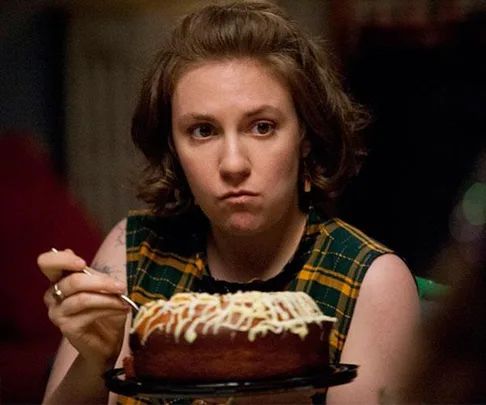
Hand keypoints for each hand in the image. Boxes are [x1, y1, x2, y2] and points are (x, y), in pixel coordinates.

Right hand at [38, 249, 128, 368]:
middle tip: (121, 286)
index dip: (62, 260)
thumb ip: (92, 274)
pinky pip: (89, 312)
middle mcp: (52, 296)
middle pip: (71, 280)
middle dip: (101, 281)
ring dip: (108, 297)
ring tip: (123, 300)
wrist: (107, 342)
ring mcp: (57, 313)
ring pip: (82, 298)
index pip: (47, 263)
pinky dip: (109, 308)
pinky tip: (121, 309)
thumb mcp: (103, 288)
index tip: (82, 263)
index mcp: (59, 280)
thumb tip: (71, 252)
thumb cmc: (105, 311)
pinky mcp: (66, 327)